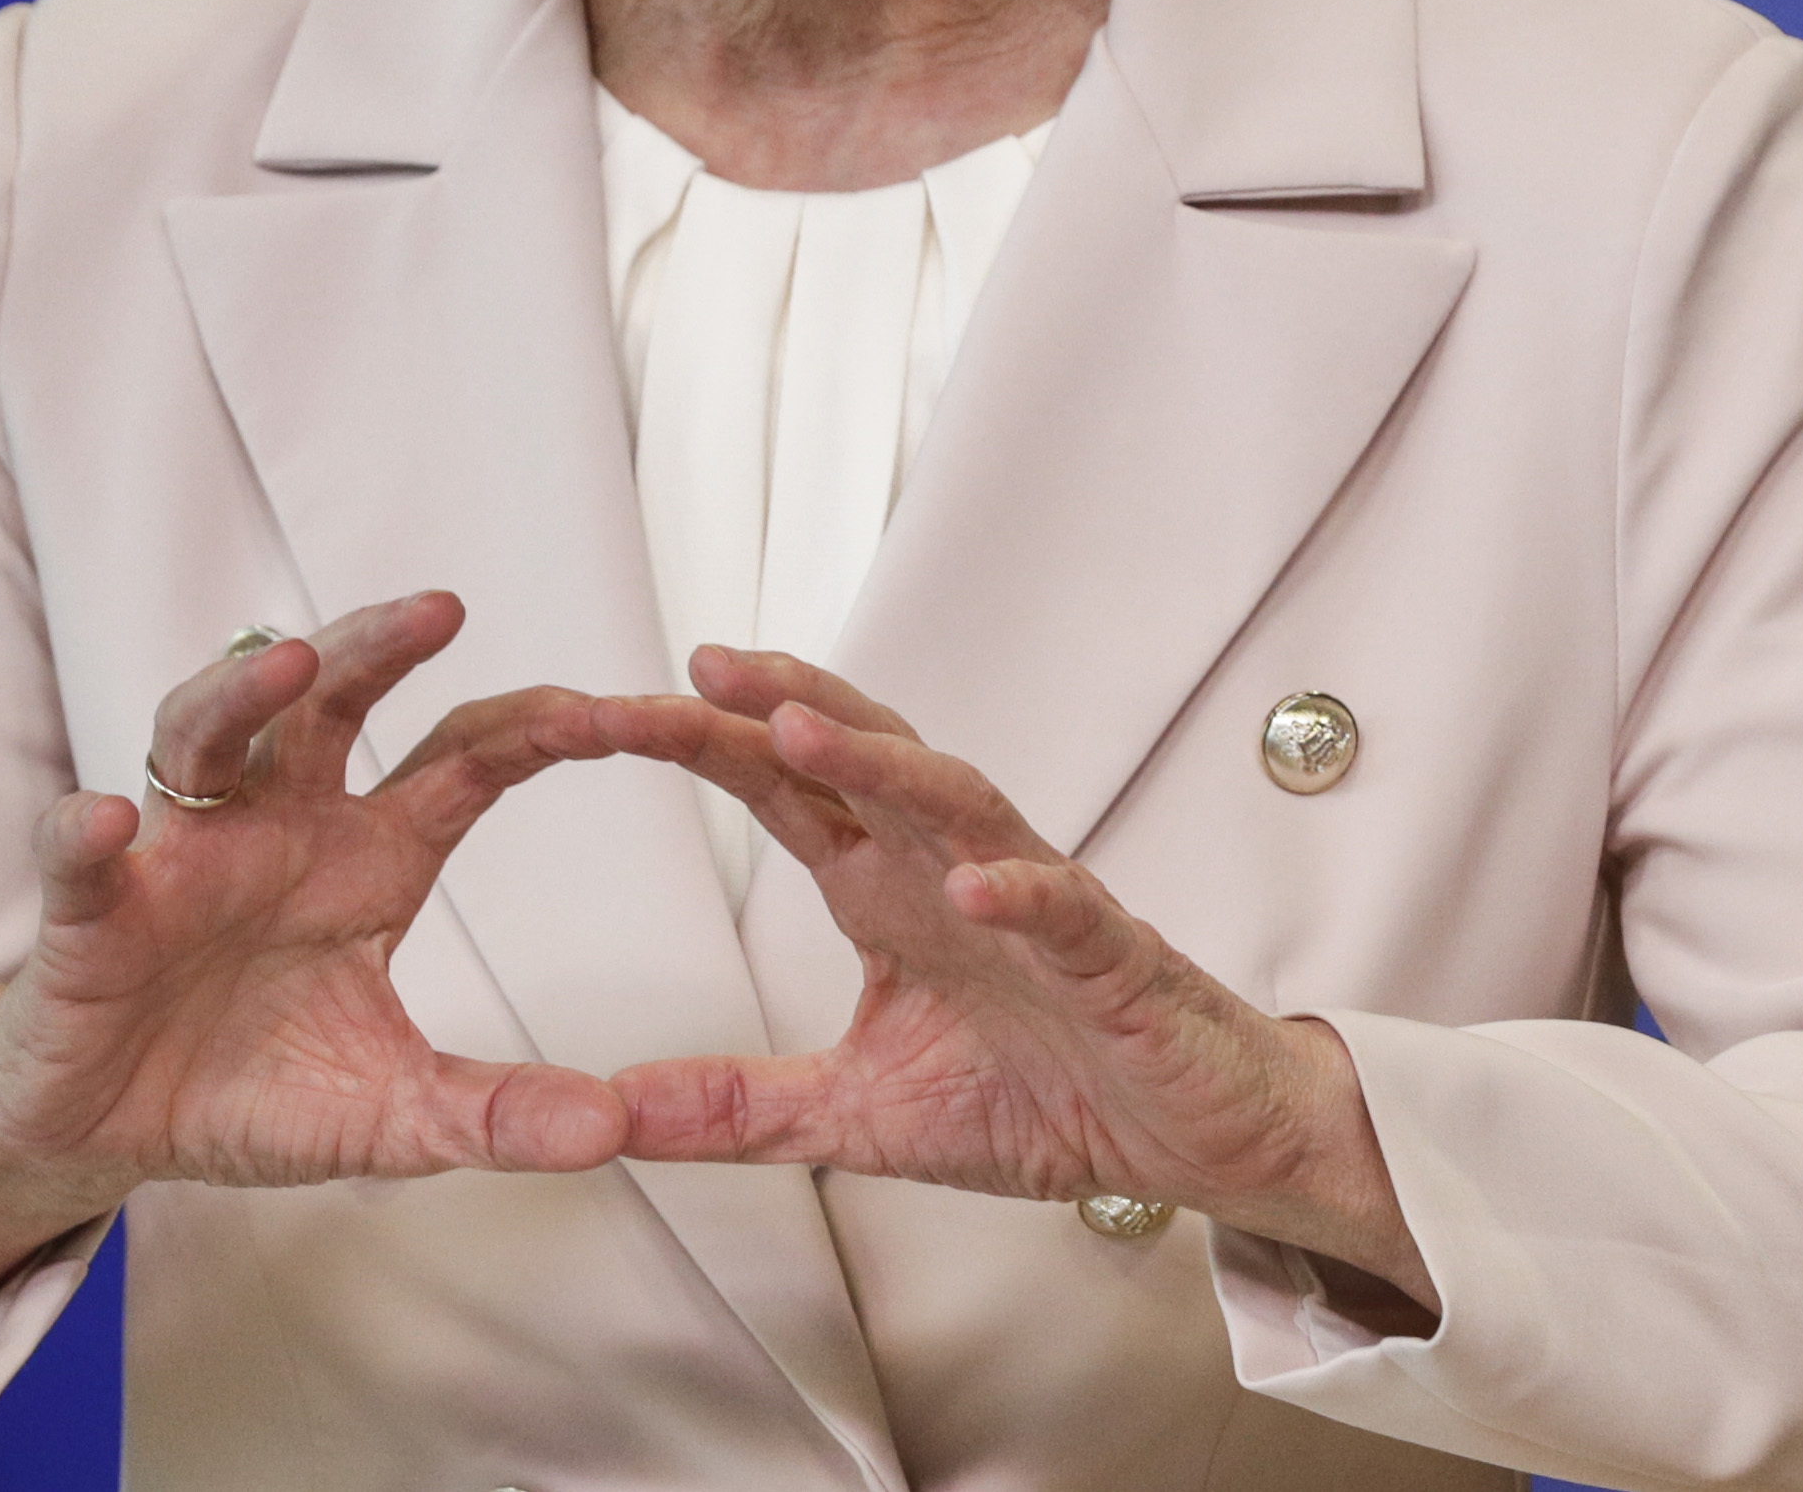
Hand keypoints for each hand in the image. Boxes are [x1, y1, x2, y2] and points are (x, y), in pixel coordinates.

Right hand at [0, 592, 625, 1351]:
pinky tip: (111, 823)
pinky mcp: (92, 910)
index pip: (464, 762)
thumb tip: (614, 1125)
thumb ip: (494, 1116)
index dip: (537, 728)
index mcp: (367, 860)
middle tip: (443, 609)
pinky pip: (83, 854)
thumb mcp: (394, 1117)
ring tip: (290, 666)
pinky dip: (87, 832)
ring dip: (243, 692)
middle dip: (379, 648)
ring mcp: (182, 856)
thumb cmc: (249, 1089)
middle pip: (330, 704)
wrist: (112, 1131)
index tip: (619, 713)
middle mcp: (278, 828)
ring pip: (206, 734)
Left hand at [572, 647, 1436, 1315]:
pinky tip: (977, 887)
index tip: (611, 713)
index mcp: (886, 891)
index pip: (785, 793)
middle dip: (781, 706)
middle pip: (860, 760)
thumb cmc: (1045, 1094)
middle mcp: (951, 870)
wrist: (1190, 1133)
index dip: (707, 747)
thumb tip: (613, 1110)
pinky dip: (1021, 892)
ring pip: (955, 804)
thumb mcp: (860, 1116)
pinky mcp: (1112, 957)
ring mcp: (1035, 902)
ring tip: (804, 734)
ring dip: (881, 766)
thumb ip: (739, 1107)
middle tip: (698, 668)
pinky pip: (1066, 909)